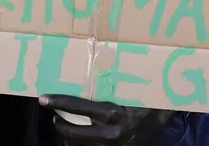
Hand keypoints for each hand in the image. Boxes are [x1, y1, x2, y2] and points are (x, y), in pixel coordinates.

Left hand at [40, 95, 170, 144]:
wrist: (165, 117)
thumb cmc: (147, 96)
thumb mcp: (129, 89)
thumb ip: (108, 84)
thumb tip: (85, 70)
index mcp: (113, 114)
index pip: (77, 107)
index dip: (58, 102)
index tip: (43, 99)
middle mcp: (111, 133)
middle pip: (72, 132)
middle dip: (58, 124)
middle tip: (53, 114)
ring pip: (78, 145)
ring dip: (66, 137)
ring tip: (62, 126)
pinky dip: (79, 144)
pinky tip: (76, 137)